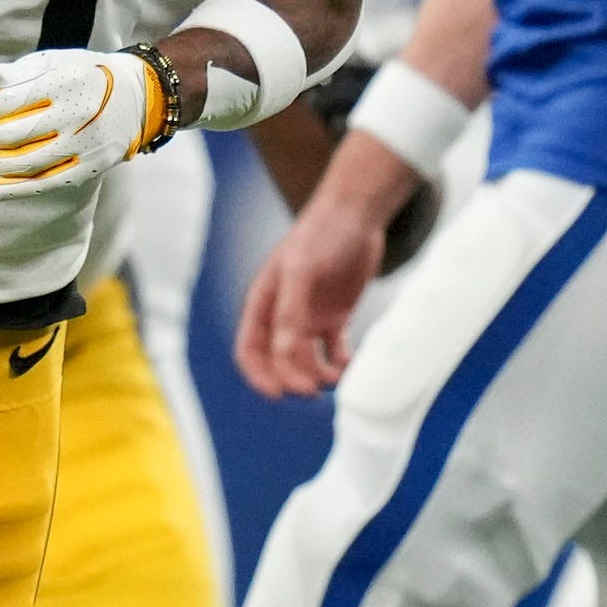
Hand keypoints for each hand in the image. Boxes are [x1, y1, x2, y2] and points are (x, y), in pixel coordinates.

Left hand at [0, 48, 160, 199]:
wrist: (135, 97)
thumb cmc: (82, 77)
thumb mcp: (51, 62)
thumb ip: (12, 72)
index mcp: (64, 80)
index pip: (7, 101)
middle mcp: (77, 112)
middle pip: (12, 133)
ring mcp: (85, 142)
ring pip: (25, 162)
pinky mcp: (90, 166)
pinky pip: (46, 183)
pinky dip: (15, 190)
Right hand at [235, 184, 390, 397]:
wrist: (356, 213)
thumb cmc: (321, 233)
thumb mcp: (301, 270)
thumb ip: (290, 313)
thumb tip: (285, 355)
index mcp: (263, 303)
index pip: (250, 351)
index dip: (259, 376)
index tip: (278, 394)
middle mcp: (283, 315)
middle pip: (278, 362)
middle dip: (292, 379)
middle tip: (313, 390)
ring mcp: (309, 317)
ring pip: (307, 362)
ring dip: (318, 375)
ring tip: (337, 378)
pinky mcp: (336, 317)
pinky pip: (334, 352)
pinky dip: (340, 365)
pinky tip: (351, 366)